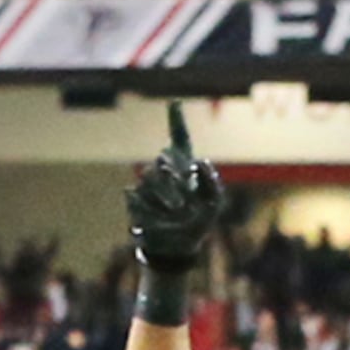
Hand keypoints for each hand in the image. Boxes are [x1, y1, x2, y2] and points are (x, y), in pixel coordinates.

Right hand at [126, 102, 223, 270]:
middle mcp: (165, 171)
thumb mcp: (214, 202)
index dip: (176, 120)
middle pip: (163, 159)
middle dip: (174, 176)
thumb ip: (211, 180)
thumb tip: (200, 160)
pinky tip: (162, 219)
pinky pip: (139, 197)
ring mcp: (148, 184)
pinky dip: (153, 208)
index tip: (175, 103)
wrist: (178, 246)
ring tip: (178, 212)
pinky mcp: (135, 200)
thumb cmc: (199, 221)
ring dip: (166, 196)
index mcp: (184, 166)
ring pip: (150, 177)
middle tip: (184, 198)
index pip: (180, 138)